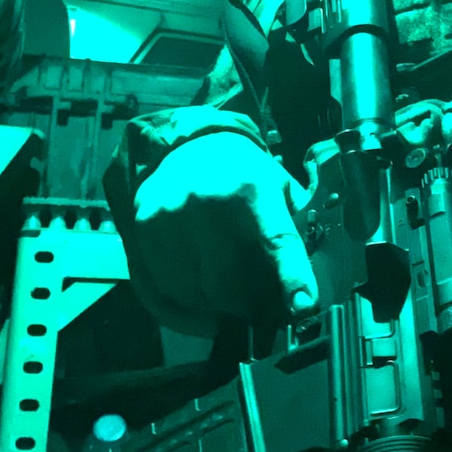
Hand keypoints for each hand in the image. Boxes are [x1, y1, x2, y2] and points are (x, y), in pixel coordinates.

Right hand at [127, 132, 317, 336]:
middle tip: (257, 305)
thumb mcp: (277, 187)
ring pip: (197, 291)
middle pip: (230, 281)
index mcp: (256, 190)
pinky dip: (187, 297)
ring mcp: (175, 215)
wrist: (189, 145)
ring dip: (216, 304)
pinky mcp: (148, 227)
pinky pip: (167, 285)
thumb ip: (291, 227)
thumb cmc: (242, 174)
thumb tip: (303, 282)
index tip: (304, 307)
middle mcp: (212, 201)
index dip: (293, 277)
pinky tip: (199, 282)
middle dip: (248, 304)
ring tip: (227, 291)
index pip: (278, 240)